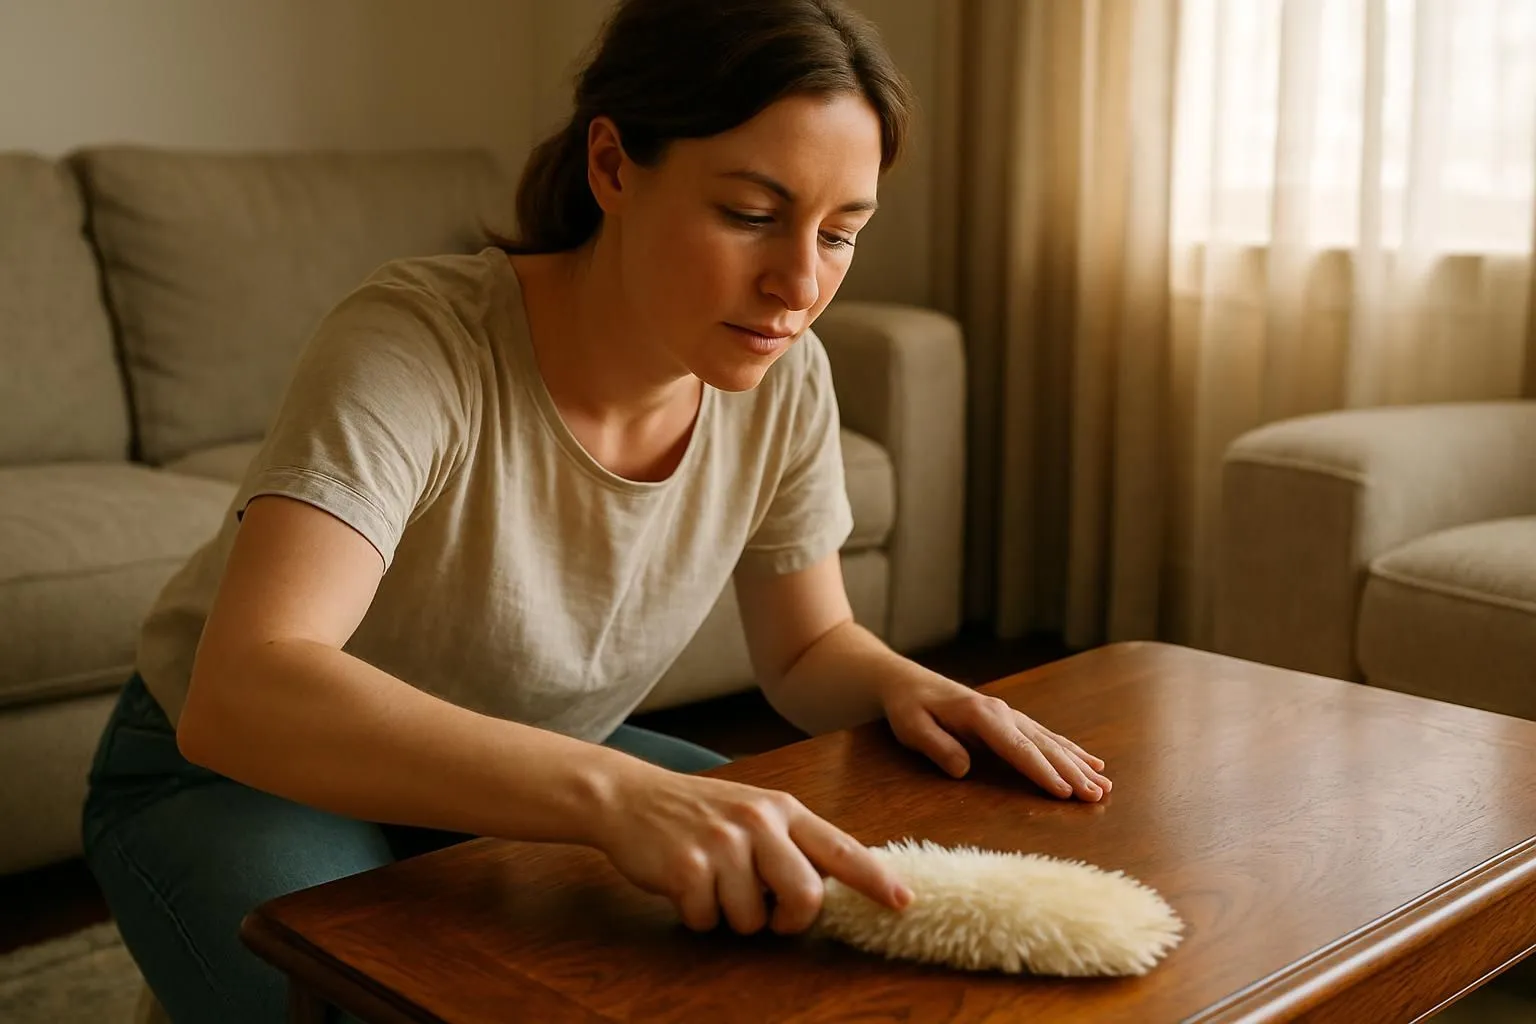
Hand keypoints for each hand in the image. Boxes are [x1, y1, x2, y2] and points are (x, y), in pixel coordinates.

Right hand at [593, 766, 912, 934]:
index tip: (903, 902)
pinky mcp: (687, 868)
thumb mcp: (753, 813)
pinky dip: (697, 915)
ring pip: (753, 919)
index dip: (875, 879)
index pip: (840, 847)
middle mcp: (758, 823)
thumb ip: (791, 843)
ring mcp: (722, 845)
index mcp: (782, 810)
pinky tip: (684, 884)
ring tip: (712, 883)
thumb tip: (830, 886)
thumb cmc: (698, 812)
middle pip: (806, 897)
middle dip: (789, 919)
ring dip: (732, 916)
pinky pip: (709, 921)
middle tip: (769, 912)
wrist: (629, 796)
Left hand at [881, 676, 1111, 800]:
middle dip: (1073, 772)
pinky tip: (1092, 762)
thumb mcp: (912, 727)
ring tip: (1106, 785)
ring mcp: (1011, 715)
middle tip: (1097, 796)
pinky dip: (1072, 750)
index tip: (1066, 792)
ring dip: (1079, 764)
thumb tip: (963, 769)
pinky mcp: (1012, 720)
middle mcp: (1003, 713)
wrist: (909, 682)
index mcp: (981, 716)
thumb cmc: (908, 708)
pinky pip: (1047, 737)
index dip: (1042, 772)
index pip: (1018, 749)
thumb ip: (937, 746)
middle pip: (1044, 747)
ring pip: (1052, 742)